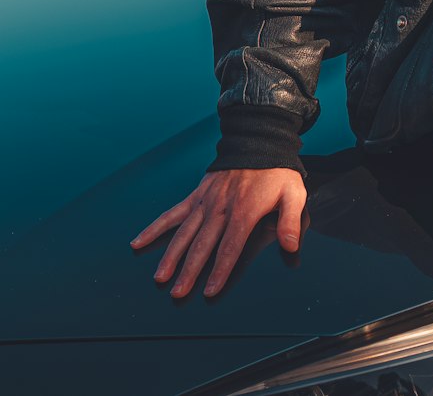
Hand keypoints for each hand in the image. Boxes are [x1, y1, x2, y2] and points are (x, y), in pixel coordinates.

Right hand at [130, 167, 306, 297]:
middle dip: (190, 271)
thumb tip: (291, 245)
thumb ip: (291, 221)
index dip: (220, 270)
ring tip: (160, 276)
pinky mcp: (197, 195)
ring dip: (171, 255)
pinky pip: (173, 213)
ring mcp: (206, 201)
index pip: (230, 247)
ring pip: (184, 232)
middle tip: (178, 293)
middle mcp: (221, 208)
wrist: (259, 140)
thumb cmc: (277, 170)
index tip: (209, 291)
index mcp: (244, 211)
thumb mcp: (294, 193)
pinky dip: (155, 227)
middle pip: (202, 245)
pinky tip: (139, 241)